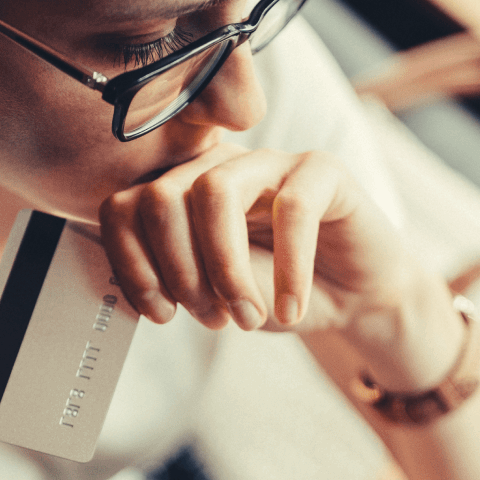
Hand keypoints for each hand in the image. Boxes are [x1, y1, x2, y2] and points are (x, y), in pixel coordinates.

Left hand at [97, 144, 415, 334]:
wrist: (356, 298)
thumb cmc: (281, 293)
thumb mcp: (219, 296)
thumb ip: (182, 279)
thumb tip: (146, 286)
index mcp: (181, 193)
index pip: (124, 207)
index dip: (132, 265)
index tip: (161, 314)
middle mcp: (218, 166)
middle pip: (161, 197)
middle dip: (180, 271)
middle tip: (212, 318)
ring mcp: (268, 160)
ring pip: (215, 190)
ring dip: (225, 268)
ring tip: (249, 316)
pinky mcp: (322, 169)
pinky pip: (292, 208)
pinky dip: (288, 270)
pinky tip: (291, 308)